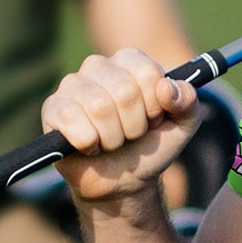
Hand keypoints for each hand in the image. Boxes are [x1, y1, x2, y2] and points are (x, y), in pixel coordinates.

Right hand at [42, 48, 204, 204]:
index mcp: (130, 61)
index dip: (155, 106)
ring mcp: (72, 84)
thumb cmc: (149, 146)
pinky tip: (90, 146)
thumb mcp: (183, 125)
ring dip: (113, 138)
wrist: (123, 181)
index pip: (148, 73)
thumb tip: (166, 88)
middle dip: (134, 126)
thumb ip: (188, 101)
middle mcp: (98, 65)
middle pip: (125, 91)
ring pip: (99, 107)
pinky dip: (88, 143)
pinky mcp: (53, 108)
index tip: (152, 119)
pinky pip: (71, 120)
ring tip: (111, 142)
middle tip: (130, 134)